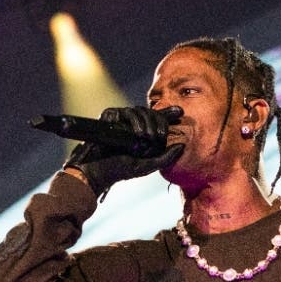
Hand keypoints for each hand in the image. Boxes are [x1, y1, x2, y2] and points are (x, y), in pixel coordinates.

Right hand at [64, 106, 183, 197]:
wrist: (99, 171)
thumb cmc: (121, 170)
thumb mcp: (148, 166)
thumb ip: (166, 158)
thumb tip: (182, 146)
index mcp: (142, 133)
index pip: (157, 118)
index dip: (168, 113)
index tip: (180, 112)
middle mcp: (131, 124)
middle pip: (150, 112)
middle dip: (157, 122)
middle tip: (158, 136)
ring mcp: (120, 119)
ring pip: (137, 110)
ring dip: (144, 123)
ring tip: (144, 137)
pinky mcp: (109, 118)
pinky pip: (123, 112)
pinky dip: (131, 121)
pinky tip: (134, 132)